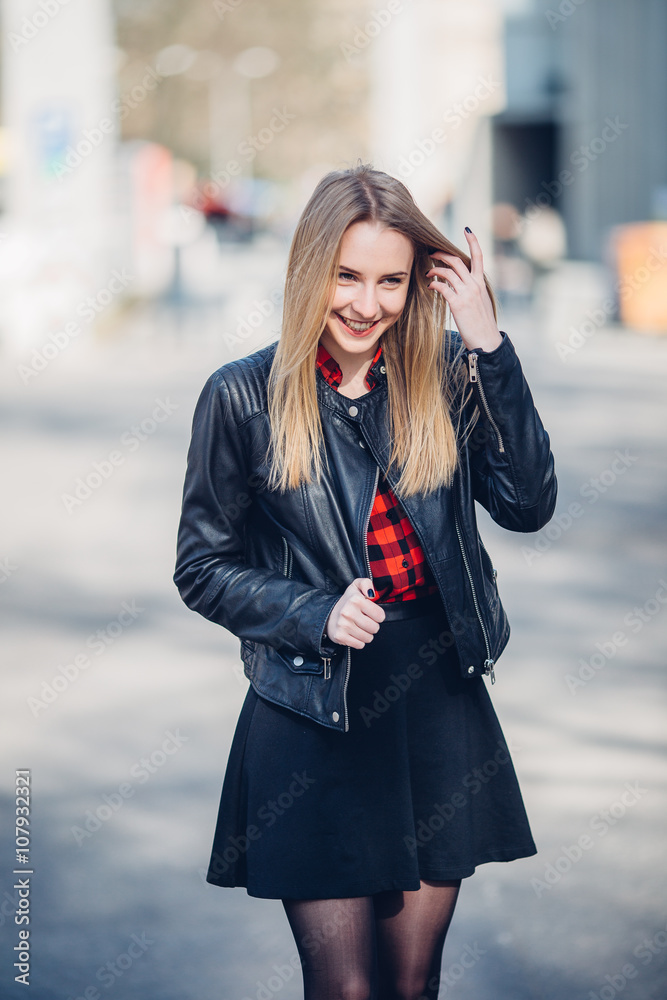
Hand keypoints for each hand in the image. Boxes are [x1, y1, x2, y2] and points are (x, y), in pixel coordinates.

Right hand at [325, 578, 385, 649]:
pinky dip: (359, 641)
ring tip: (360, 627)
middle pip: (375, 628)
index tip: (371, 614)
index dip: (378, 616)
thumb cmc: (348, 601)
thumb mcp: (356, 586)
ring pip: (368, 638)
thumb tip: (371, 593)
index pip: (380, 616)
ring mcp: (343, 625)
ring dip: (366, 634)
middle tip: (365, 621)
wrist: (328, 613)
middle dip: (373, 626)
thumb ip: (366, 583)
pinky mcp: (340, 637)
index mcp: (356, 600)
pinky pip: (359, 645)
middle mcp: (348, 612)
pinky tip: (354, 634)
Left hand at [426, 228, 501, 352]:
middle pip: (456, 261)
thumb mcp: (480, 302)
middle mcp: (475, 285)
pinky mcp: (458, 304)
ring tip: (427, 272)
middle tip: (432, 253)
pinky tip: (430, 286)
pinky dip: (434, 284)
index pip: (479, 256)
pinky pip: (442, 288)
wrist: (486, 340)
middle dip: (441, 254)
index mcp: (481, 283)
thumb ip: (472, 290)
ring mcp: (467, 293)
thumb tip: (458, 284)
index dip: (473, 241)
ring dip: (434, 269)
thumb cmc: (481, 324)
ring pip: (447, 272)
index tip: (467, 229)